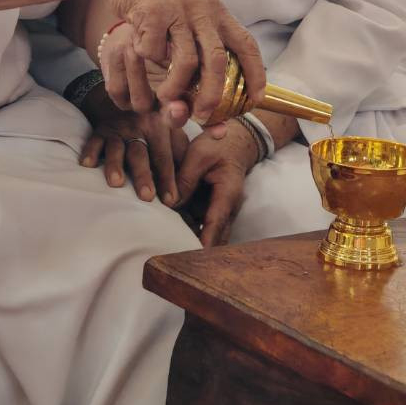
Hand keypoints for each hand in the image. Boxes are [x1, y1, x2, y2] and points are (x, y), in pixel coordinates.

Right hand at [81, 91, 185, 206]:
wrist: (129, 99)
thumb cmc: (157, 128)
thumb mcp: (174, 134)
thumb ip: (183, 156)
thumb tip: (191, 188)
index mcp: (161, 127)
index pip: (165, 156)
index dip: (169, 178)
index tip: (172, 200)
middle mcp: (140, 125)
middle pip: (141, 153)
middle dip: (143, 175)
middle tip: (147, 197)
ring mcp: (119, 127)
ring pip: (117, 148)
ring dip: (115, 165)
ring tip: (116, 183)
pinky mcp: (101, 130)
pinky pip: (94, 140)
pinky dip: (90, 152)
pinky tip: (87, 165)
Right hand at [95, 0, 264, 128]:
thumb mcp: (191, 11)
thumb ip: (202, 39)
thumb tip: (214, 82)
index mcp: (217, 11)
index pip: (246, 45)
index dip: (255, 73)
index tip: (255, 99)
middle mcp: (202, 9)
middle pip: (217, 61)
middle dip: (213, 95)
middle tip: (202, 115)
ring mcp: (178, 10)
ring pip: (185, 61)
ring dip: (176, 87)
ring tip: (166, 98)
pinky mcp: (152, 12)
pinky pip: (153, 51)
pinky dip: (149, 59)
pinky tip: (143, 53)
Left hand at [175, 125, 259, 246]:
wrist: (234, 141)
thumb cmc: (218, 144)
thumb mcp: (198, 154)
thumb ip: (185, 179)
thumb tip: (171, 204)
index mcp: (227, 192)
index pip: (215, 221)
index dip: (206, 240)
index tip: (197, 258)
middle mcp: (228, 206)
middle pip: (216, 235)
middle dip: (201, 251)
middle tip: (179, 263)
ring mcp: (221, 209)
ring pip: (209, 233)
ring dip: (195, 241)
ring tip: (174, 255)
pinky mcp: (212, 209)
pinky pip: (202, 224)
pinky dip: (192, 230)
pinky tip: (173, 235)